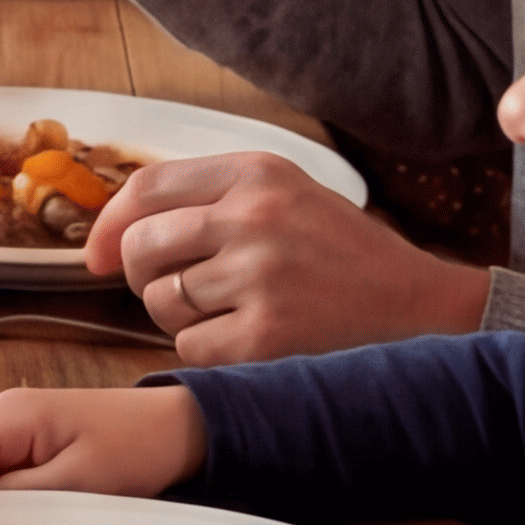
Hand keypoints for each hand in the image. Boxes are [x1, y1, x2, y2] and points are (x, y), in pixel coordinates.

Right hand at [0, 382, 207, 493]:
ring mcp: (14, 427)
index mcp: (8, 416)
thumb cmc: (136, 448)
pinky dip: (9, 500)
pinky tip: (37, 519)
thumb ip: (20, 497)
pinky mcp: (31, 441)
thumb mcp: (80, 481)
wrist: (182, 426)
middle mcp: (1, 414)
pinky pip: (0, 473)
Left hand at [86, 154, 490, 364]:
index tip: (100, 256)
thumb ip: (208, 200)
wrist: (424, 310)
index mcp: (258, 173)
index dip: (110, 224)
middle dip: (144, 277)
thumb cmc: (343, 257)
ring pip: (162, 301)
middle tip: (177, 291)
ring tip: (231, 312)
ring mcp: (261, 276)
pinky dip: (209, 351)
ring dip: (180, 317)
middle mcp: (255, 217)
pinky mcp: (266, 336)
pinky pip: (190, 346)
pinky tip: (250, 340)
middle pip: (144, 247)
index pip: (147, 186)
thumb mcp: (286, 197)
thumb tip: (111, 239)